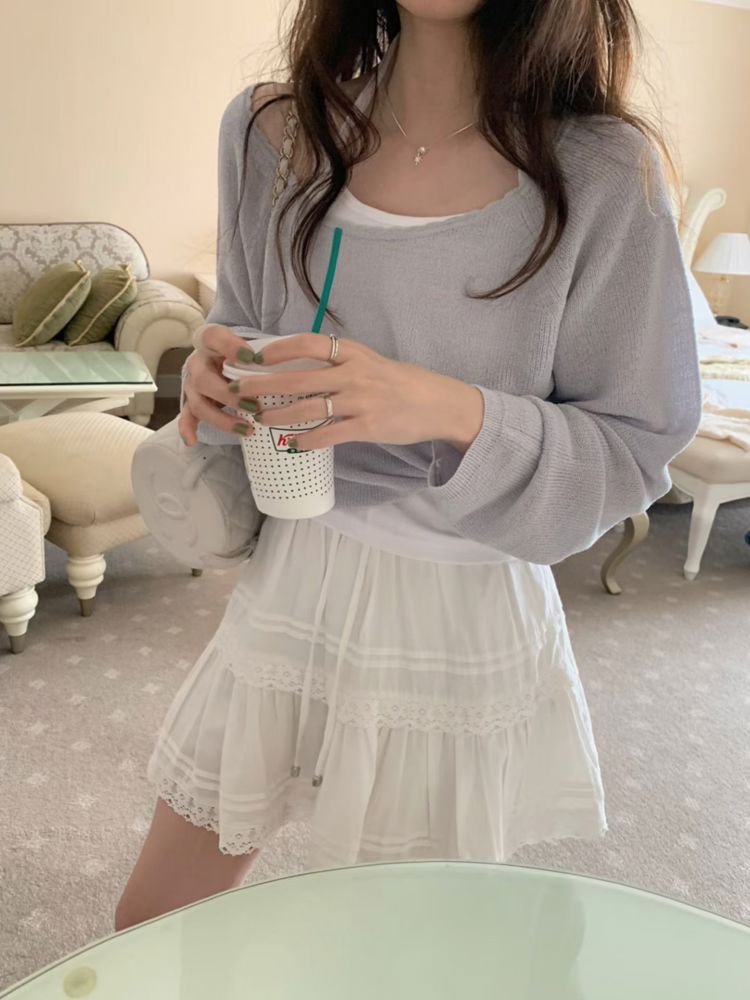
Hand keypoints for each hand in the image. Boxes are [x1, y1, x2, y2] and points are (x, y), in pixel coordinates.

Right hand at [178, 324, 260, 445]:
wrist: (227, 358)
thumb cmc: (241, 352)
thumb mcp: (250, 342)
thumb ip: (257, 349)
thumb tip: (260, 362)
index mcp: (210, 342)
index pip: (214, 337)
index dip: (231, 347)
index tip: (251, 357)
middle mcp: (197, 363)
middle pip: (204, 380)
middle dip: (229, 396)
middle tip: (254, 406)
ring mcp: (193, 385)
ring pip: (199, 404)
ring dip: (222, 419)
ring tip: (248, 429)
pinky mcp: (192, 402)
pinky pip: (186, 416)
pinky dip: (187, 429)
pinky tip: (192, 442)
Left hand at [226, 333, 484, 452]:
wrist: (438, 403)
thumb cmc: (401, 382)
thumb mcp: (369, 361)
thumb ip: (339, 363)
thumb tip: (300, 367)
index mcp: (352, 353)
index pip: (307, 344)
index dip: (277, 350)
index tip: (253, 356)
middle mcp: (354, 374)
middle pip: (299, 378)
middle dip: (264, 385)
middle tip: (240, 391)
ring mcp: (360, 401)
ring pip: (309, 408)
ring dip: (279, 416)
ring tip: (259, 421)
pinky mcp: (367, 427)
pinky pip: (329, 434)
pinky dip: (308, 440)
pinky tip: (293, 445)